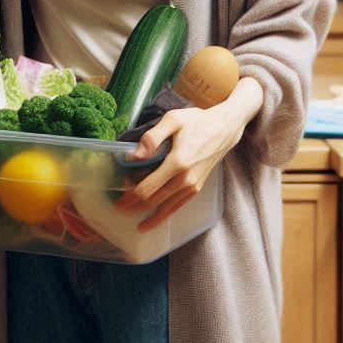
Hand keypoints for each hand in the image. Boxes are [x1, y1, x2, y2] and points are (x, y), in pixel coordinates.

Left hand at [114, 104, 244, 232]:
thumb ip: (152, 137)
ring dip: (150, 216)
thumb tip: (133, 156)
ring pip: (167, 208)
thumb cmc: (197, 121)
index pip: (148, 187)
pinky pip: (178, 206)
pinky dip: (165, 215)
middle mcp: (185, 179)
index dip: (131, 196)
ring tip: (136, 223)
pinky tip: (156, 219)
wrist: (224, 128)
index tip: (118, 200)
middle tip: (119, 209)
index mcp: (177, 162)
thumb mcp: (173, 120)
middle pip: (154, 200)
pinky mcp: (197, 188)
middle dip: (135, 206)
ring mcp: (193, 185)